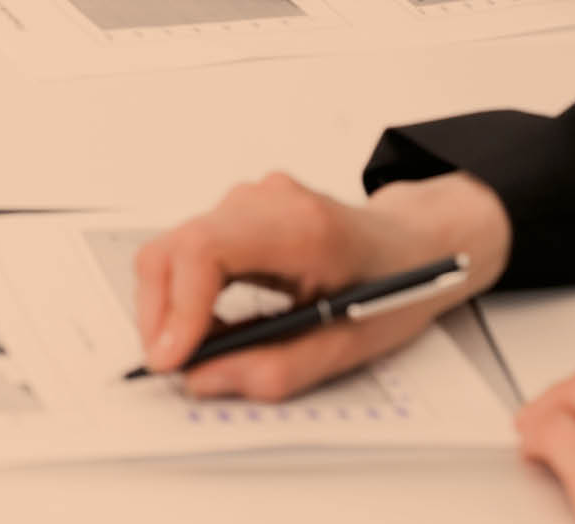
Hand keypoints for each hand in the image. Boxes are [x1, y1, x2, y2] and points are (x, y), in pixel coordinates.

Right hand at [135, 170, 510, 398]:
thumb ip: (275, 369)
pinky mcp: (242, 206)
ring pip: (176, 245)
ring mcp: (253, 196)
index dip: (179, 307)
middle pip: (178, 245)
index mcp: (302, 228)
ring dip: (171, 303)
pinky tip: (208, 322)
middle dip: (159, 313)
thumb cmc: (391, 286)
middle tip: (170, 367)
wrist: (414, 242)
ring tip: (196, 348)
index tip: (171, 359)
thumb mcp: (348, 346)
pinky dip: (185, 289)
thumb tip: (203, 378)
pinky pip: (190, 245)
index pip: (209, 248)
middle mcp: (270, 199)